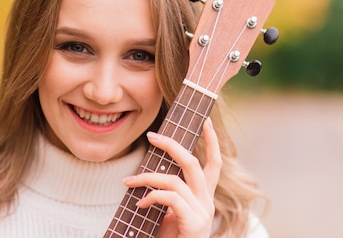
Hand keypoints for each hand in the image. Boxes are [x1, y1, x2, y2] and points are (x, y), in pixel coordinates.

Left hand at [122, 117, 221, 237]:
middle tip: (151, 136)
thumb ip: (166, 194)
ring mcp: (202, 212)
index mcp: (204, 198)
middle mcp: (207, 203)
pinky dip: (151, 196)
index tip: (205, 121)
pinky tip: (140, 203)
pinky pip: (170, 198)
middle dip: (172, 146)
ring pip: (176, 180)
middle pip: (194, 164)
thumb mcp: (168, 214)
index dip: (212, 141)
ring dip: (147, 177)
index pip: (213, 164)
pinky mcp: (194, 222)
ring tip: (128, 182)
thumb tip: (149, 173)